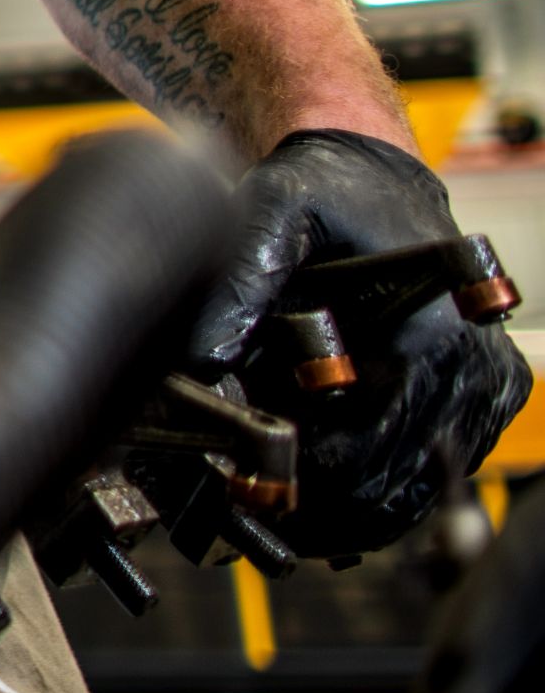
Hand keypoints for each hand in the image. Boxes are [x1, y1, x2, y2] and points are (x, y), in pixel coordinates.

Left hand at [192, 129, 531, 556]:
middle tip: (251, 501)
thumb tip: (206, 356)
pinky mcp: (486, 399)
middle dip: (316, 497)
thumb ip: (241, 277)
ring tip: (278, 507)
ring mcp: (482, 389)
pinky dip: (381, 494)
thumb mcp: (271, 213)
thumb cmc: (325, 195)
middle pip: (387, 479)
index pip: (364, 442)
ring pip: (412, 490)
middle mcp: (467, 366)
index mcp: (426, 327)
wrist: (376, 182)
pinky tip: (324, 496)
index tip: (245, 481)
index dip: (300, 471)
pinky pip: (432, 475)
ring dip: (346, 509)